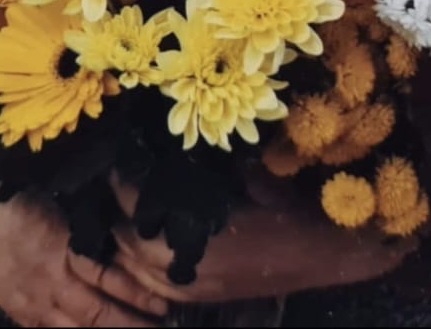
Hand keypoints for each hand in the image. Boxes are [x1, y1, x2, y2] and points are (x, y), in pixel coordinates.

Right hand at [0, 184, 168, 327]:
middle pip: (96, 314)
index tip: (164, 305)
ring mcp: (35, 303)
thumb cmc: (23, 200)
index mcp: (65, 250)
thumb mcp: (64, 204)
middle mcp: (52, 283)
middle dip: (129, 326)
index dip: (137, 294)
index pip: (108, 278)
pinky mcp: (21, 313)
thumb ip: (92, 221)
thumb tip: (131, 217)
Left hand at [109, 172, 414, 304]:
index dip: (120, 179)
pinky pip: (150, 284)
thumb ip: (214, 164)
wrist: (321, 256)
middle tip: (110, 179)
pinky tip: (140, 242)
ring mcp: (189, 288)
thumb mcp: (250, 174)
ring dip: (123, 238)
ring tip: (119, 208)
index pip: (135, 204)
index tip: (114, 156)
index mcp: (195, 233)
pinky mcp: (197, 297)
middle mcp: (184, 267)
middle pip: (124, 239)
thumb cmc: (289, 210)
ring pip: (131, 267)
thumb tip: (185, 133)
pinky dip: (137, 263)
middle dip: (115, 210)